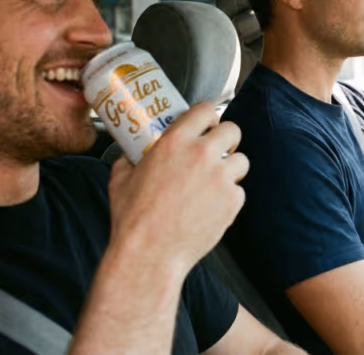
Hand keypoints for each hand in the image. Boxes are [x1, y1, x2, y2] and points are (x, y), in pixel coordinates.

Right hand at [106, 102, 248, 276]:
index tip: (207, 126)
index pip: (205, 110)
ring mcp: (220, 177)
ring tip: (217, 181)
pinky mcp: (232, 201)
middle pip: (233, 130)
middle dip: (227, 140)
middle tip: (218, 151)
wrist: (150, 253)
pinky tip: (213, 206)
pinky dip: (229, 197)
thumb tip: (131, 154)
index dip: (209, 117)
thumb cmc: (133, 219)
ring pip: (241, 160)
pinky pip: (239, 191)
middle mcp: (201, 154)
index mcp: (175, 142)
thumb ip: (130, 160)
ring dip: (231, 168)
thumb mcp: (121, 179)